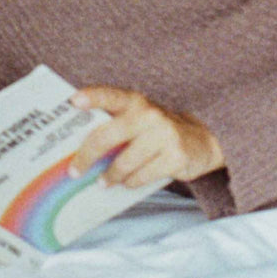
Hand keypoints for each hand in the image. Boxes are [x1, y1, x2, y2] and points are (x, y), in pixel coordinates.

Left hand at [68, 86, 224, 188]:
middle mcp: (150, 115)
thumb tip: (78, 149)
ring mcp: (164, 135)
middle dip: (87, 157)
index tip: (74, 101)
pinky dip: (131, 182)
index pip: (110, 95)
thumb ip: (114, 124)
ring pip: (124, 163)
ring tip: (103, 181)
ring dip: (110, 176)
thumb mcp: (139, 118)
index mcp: (136, 102)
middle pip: (108, 136)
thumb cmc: (158, 131)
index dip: (92, 96)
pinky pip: (141, 176)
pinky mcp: (175, 157)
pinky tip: (128, 182)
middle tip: (75, 171)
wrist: (202, 140)